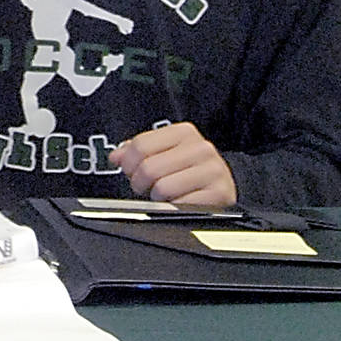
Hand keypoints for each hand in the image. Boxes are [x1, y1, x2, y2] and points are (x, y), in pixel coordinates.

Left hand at [109, 122, 236, 206]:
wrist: (225, 184)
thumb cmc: (190, 169)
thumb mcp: (166, 152)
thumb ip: (138, 151)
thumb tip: (115, 156)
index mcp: (184, 133)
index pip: (141, 145)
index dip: (128, 163)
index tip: (129, 171)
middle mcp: (201, 148)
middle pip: (149, 168)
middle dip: (140, 183)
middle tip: (144, 187)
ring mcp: (212, 170)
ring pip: (163, 188)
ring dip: (157, 197)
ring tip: (163, 194)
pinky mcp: (219, 194)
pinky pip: (181, 205)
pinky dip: (174, 208)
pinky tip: (179, 202)